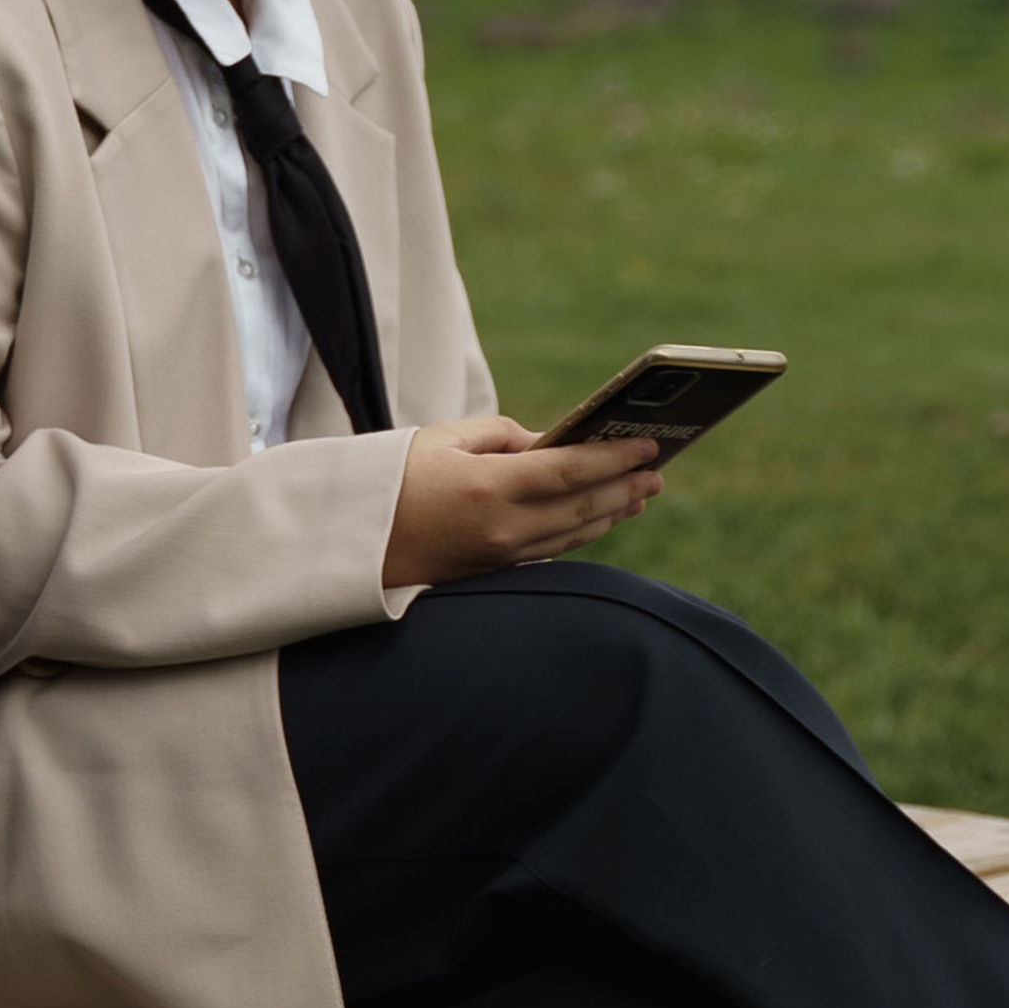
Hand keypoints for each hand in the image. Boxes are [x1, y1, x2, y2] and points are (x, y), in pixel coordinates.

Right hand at [381, 415, 662, 589]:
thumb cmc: (391, 477)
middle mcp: (500, 528)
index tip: (649, 445)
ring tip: (641, 492)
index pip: (570, 471)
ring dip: (613, 513)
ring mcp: (498, 556)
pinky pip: (551, 551)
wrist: (349, 540)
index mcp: (488, 487)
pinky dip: (582, 532)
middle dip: (625, 487)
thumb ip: (503, 436)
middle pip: (582, 508)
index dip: (615, 458)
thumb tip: (547, 444)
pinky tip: (601, 517)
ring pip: (573, 535)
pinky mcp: (492, 571)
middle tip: (659, 470)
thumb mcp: (443, 438)